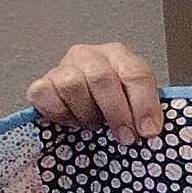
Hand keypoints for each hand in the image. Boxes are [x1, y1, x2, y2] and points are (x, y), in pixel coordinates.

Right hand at [28, 41, 163, 140]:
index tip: (148, 131)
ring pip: (72, 85)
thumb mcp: (136, 102)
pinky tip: (73, 119)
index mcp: (119, 56)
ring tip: (95, 124)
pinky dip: (60, 113)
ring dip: (87, 113)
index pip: (135, 73)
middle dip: (116, 113)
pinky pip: (45, 95)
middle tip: (125, 136)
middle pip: (102, 78)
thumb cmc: (113, 102)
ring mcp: (62, 67)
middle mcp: (88, 56)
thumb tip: (150, 131)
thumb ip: (144, 111)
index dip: (144, 105)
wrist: (85, 102)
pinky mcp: (41, 84)